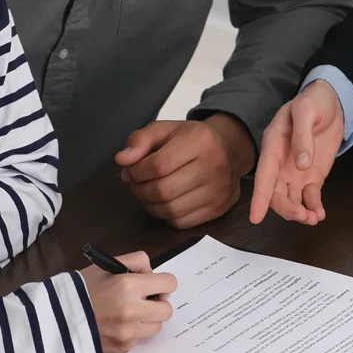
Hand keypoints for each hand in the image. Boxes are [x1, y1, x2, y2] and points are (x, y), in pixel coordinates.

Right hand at [79, 251, 177, 352]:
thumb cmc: (81, 290)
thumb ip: (135, 262)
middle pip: (167, 310)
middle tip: (144, 301)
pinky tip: (116, 326)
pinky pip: (139, 339)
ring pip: (156, 326)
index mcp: (128, 285)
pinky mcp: (122, 348)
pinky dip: (132, 332)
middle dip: (158, 304)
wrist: (55, 319)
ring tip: (128, 314)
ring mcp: (127, 332)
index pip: (169, 284)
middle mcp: (131, 310)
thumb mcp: (105, 266)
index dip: (164, 283)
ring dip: (147, 320)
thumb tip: (153, 273)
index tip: (155, 286)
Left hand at [116, 115, 255, 228]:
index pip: (158, 165)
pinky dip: (166, 216)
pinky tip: (164, 203)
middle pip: (163, 190)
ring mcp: (219, 190)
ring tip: (147, 193)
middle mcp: (214, 166)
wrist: (230, 150)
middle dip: (140, 190)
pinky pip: (182, 222)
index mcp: (199, 140)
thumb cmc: (191, 139)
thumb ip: (140, 140)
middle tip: (136, 184)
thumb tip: (122, 160)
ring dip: (150, 205)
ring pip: (171, 210)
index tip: (130, 172)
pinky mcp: (219, 208)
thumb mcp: (165, 129)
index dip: (136, 172)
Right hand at [249, 80, 344, 224]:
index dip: (259, 197)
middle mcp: (281, 164)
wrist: (332, 102)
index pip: (263, 175)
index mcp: (273, 146)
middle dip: (286, 209)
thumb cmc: (312, 102)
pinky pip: (310, 197)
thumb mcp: (306, 111)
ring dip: (300, 213)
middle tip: (302, 216)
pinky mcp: (312, 177)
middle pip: (276, 194)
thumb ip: (302, 136)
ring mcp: (296, 173)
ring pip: (292, 200)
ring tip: (314, 218)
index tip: (256, 217)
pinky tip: (320, 214)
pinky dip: (314, 207)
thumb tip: (302, 164)